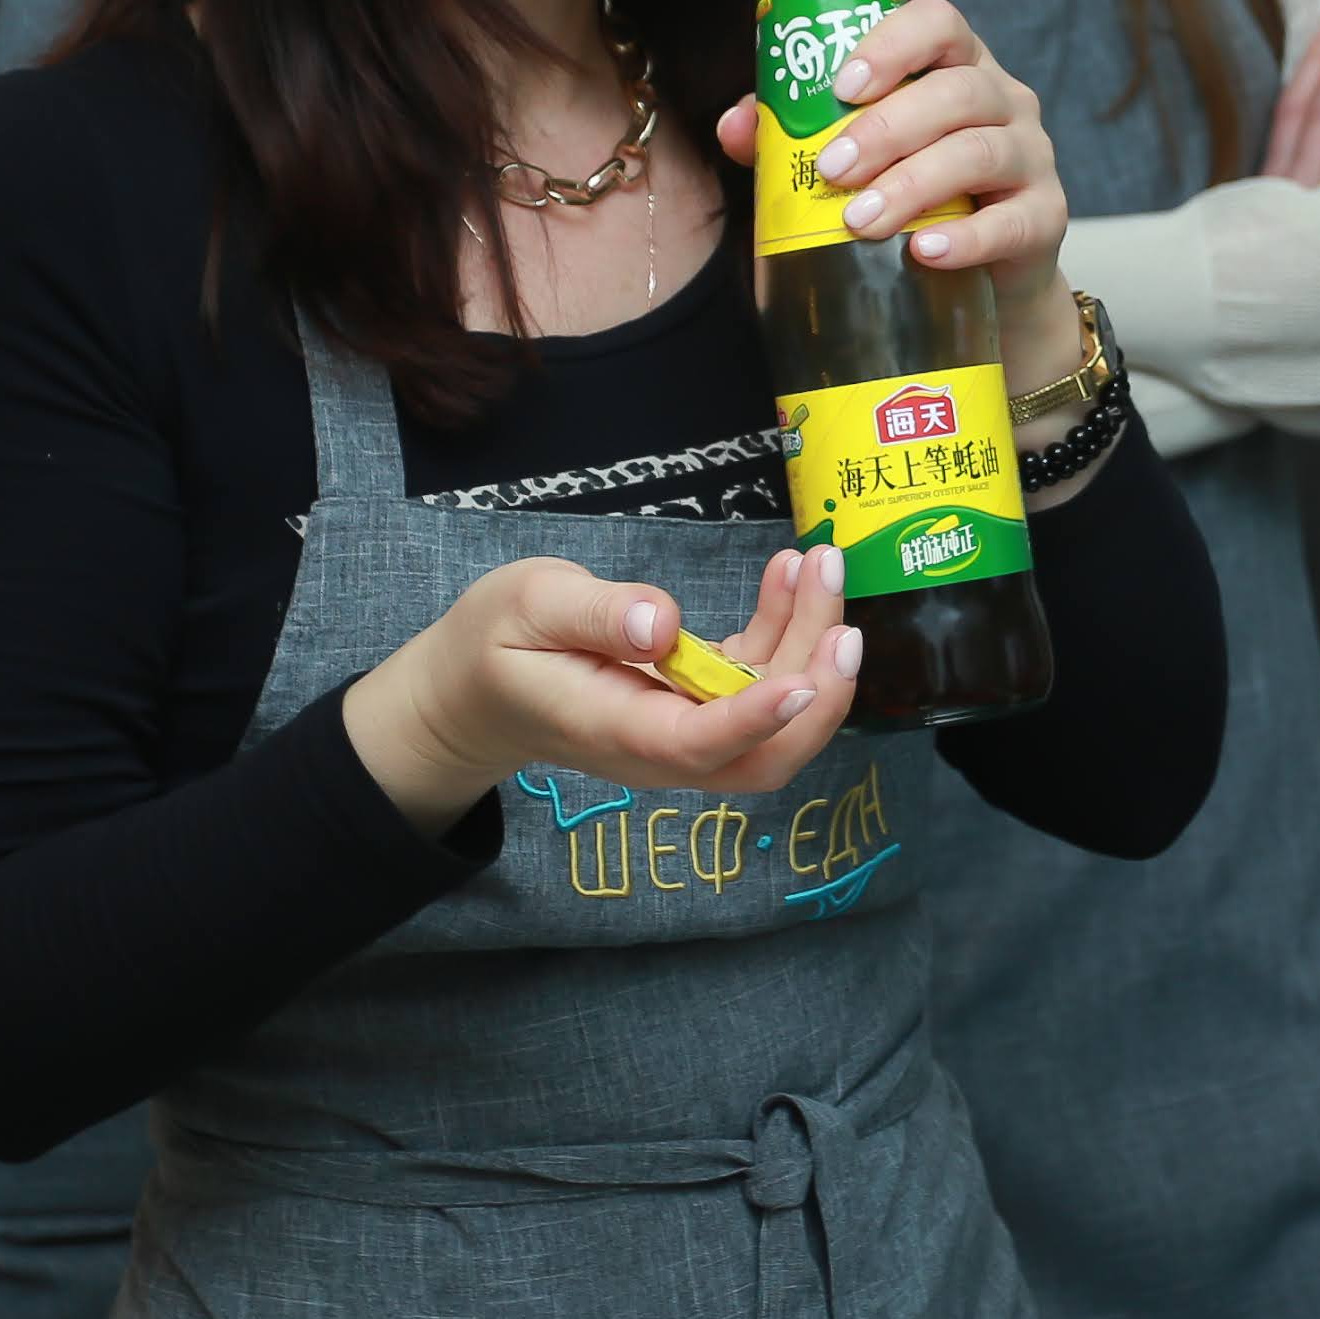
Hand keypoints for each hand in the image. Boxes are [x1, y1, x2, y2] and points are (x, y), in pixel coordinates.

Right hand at [343, 548, 861, 828]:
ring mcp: (687, 730)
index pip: (697, 742)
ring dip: (812, 647)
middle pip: (764, 755)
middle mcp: (662, 746)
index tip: (802, 681)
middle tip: (843, 622)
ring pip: (776, 717)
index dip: (756, 719)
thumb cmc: (495, 645)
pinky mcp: (700, 704)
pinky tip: (789, 573)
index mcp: (616, 729)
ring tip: (821, 563)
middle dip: (818, 694)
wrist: (476, 695)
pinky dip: (787, 630)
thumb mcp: (526, 605)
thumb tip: (663, 623)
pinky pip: (761, 681)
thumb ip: (594, 614)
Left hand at [712, 0, 1074, 392]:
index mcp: (953, 65)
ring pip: (981, 151)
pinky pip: (1013, 221)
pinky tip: (923, 252)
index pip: (938, 22)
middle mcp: (1002, 98)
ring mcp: (1032, 156)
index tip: (842, 85)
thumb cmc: (907, 198)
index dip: (892, 44)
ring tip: (861, 221)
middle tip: (832, 170)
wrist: (979, 280)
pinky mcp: (1046, 216)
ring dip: (915, 184)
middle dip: (887, 128)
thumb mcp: (851, 158)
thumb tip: (735, 124)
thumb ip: (791, 134)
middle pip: (957, 91)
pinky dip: (967, 238)